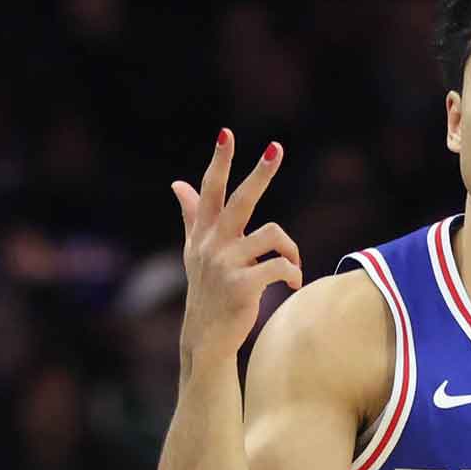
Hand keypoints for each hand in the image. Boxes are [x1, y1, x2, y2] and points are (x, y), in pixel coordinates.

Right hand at [171, 129, 301, 356]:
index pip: (211, 190)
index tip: (226, 133)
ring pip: (272, 234)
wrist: (206, 336)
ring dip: (291, 249)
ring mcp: (227, 264)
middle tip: (276, 148)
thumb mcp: (194, 250)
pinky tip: (293, 283)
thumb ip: (191, 215)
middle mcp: (213, 244)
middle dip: (260, 173)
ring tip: (293, 264)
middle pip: (241, 200)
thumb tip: (177, 183)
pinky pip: (280, 267)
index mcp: (205, 233)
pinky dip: (293, 273)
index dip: (219, 161)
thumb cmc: (206, 289)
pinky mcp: (243, 285)